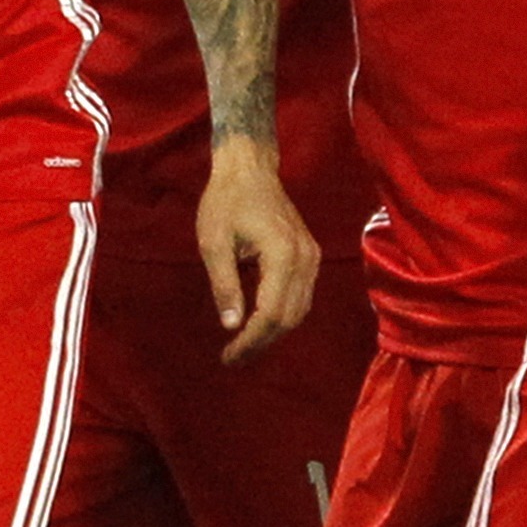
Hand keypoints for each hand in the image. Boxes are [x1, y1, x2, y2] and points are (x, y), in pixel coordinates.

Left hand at [197, 134, 320, 361]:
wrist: (249, 168)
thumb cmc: (225, 201)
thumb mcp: (214, 243)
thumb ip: (224, 285)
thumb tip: (231, 326)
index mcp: (282, 254)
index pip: (272, 313)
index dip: (251, 340)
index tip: (228, 356)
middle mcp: (306, 258)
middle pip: (290, 317)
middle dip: (262, 342)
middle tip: (233, 358)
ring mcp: (312, 256)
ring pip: (300, 310)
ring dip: (274, 333)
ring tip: (244, 347)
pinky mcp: (310, 255)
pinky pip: (302, 296)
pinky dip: (283, 315)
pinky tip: (260, 323)